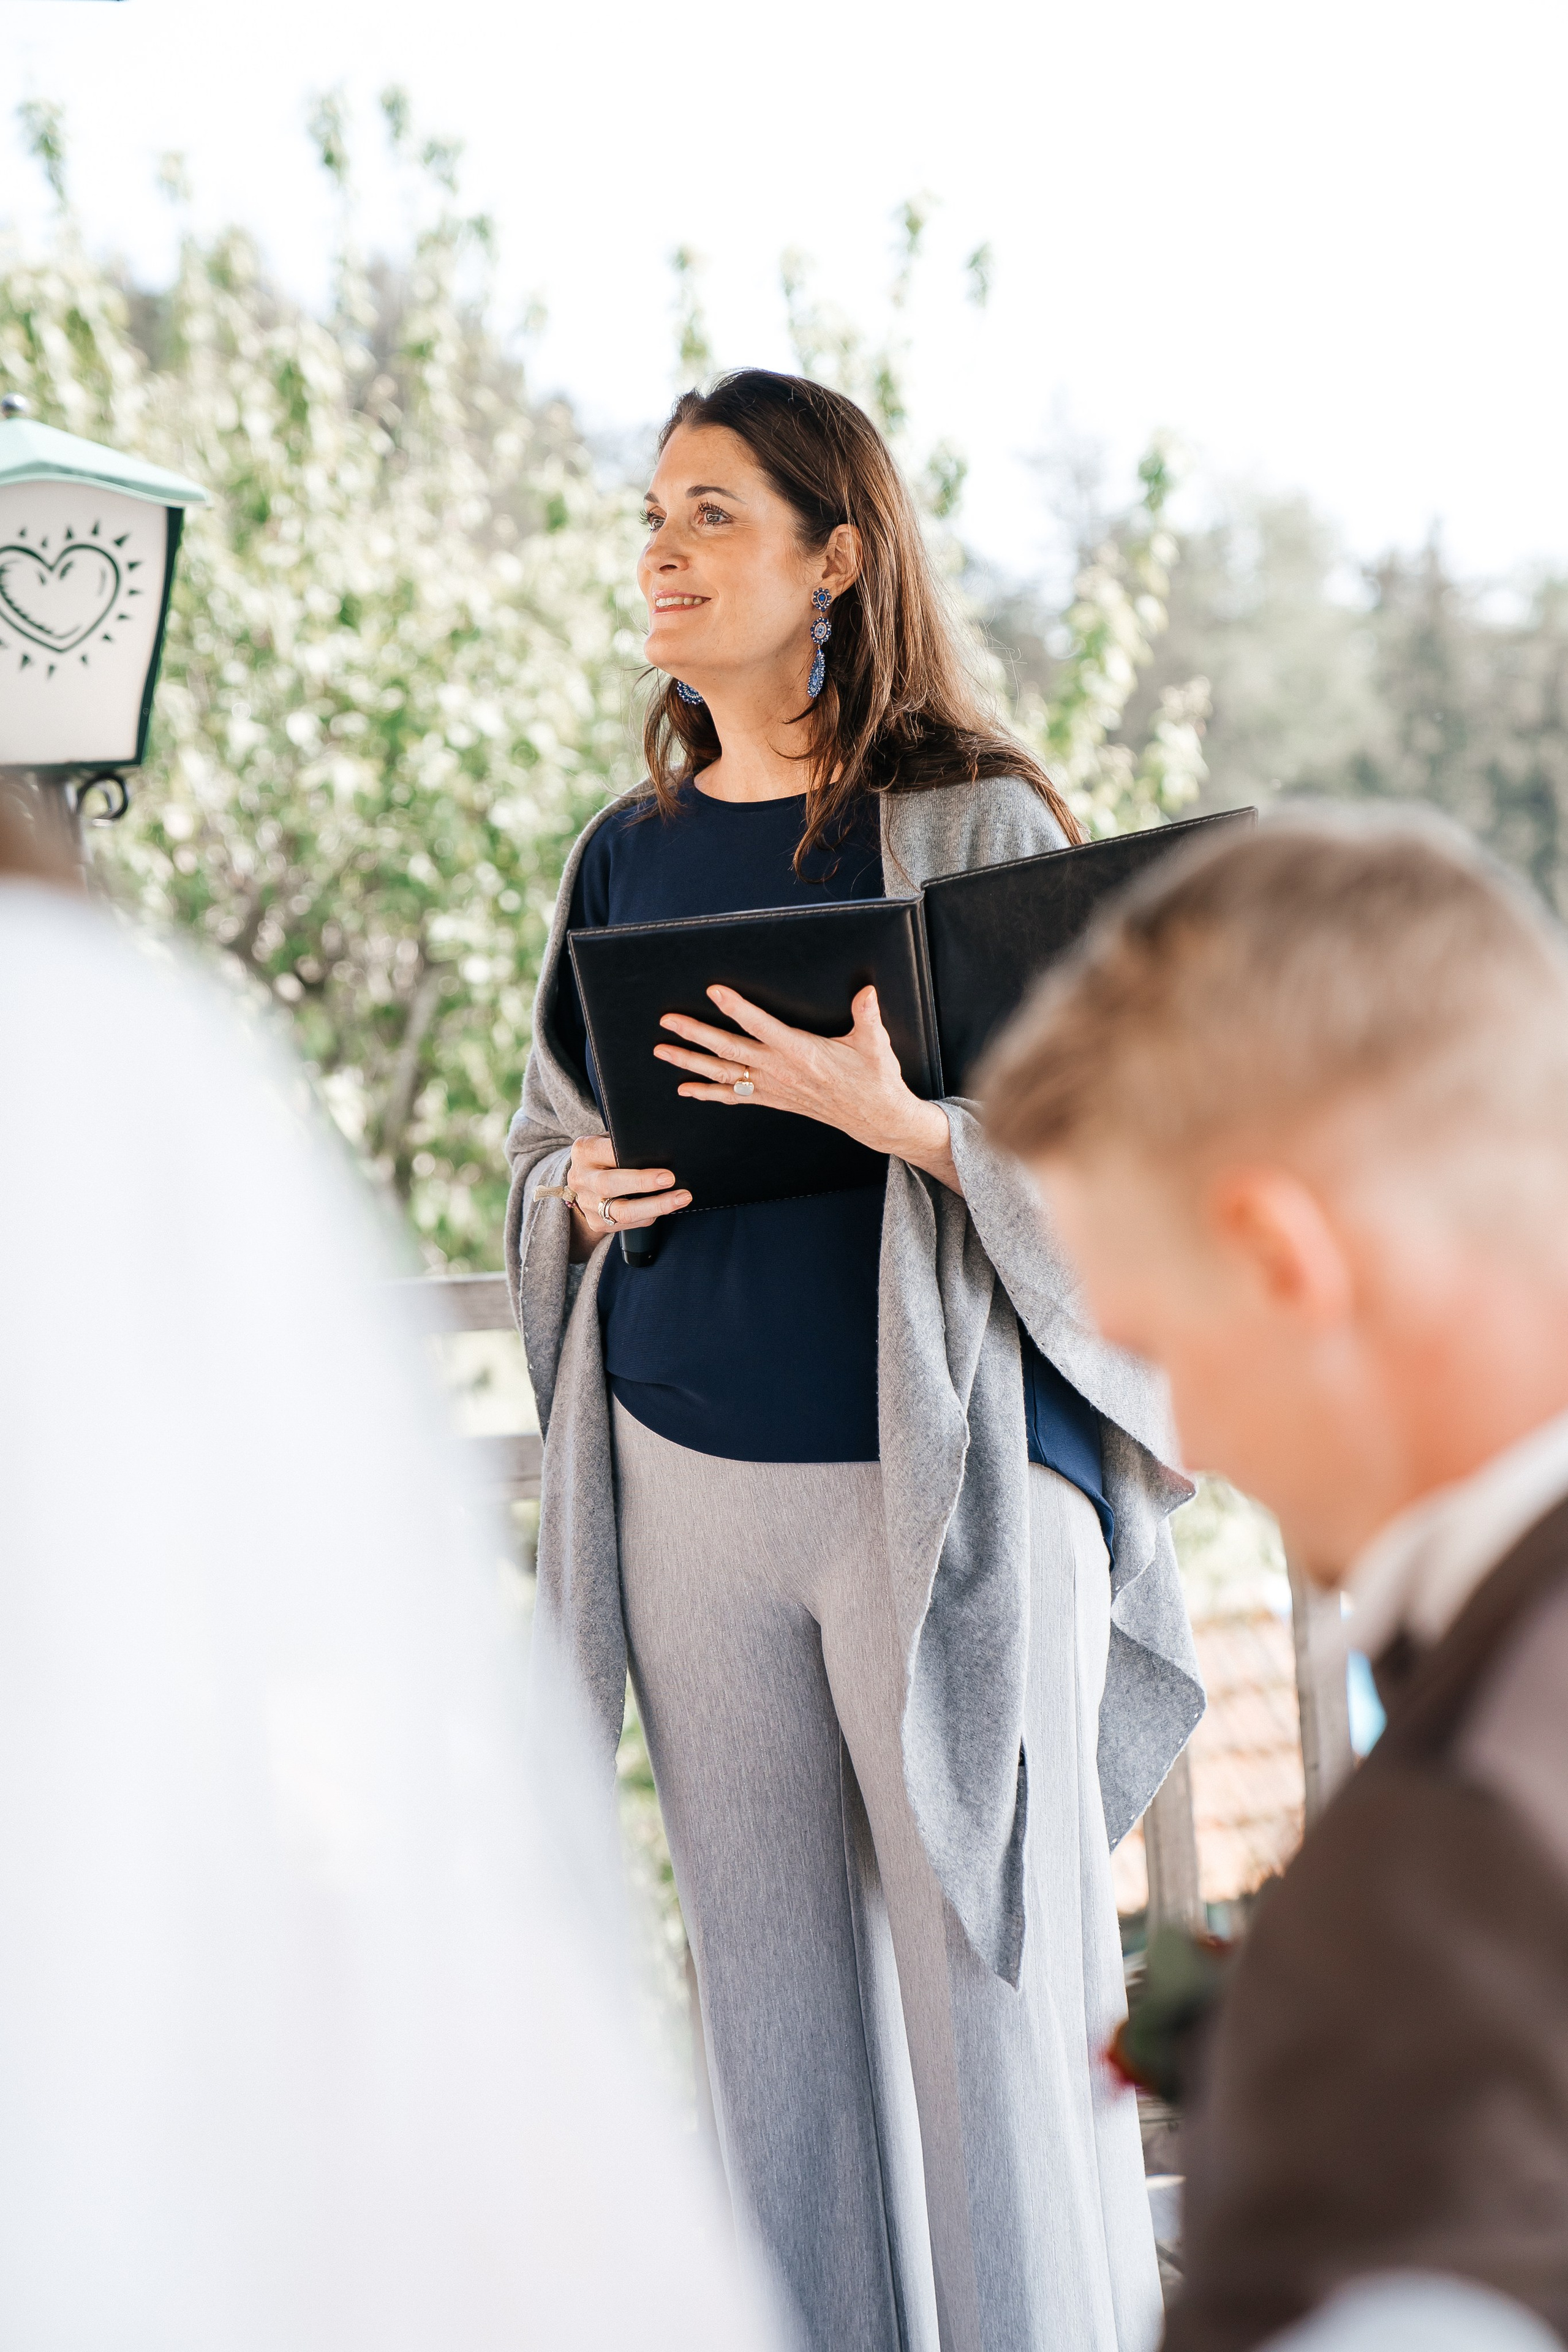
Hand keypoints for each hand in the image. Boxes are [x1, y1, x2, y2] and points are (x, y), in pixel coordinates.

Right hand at [554, 1135, 690, 1262]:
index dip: (629, 1156)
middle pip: (610, 1184)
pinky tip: (667, 1207)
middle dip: (642, 1182)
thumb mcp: (608, 1142)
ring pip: (622, 1211)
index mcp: (585, 1152)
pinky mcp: (597, 1223)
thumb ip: (625, 1145)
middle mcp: (582, 1179)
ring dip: (655, 1206)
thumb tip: (659, 1148)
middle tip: (670, 1179)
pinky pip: (629, 1223)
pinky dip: (650, 1215)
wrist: (584, 1183)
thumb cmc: (605, 1157)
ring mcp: (588, 1204)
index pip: (606, 1151)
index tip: (652, 1156)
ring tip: (680, 1198)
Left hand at [654, 984, 959, 1192]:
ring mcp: (774, 1088)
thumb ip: (867, 1015)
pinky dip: (708, 1092)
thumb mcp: (875, 1044)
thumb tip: (867, 991)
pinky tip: (686, 1089)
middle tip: (668, 1021)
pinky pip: (734, 1097)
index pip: (762, 1026)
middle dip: (696, 1034)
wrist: (875, 1118)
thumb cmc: (875, 1078)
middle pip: (729, 1050)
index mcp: (801, 1052)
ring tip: (663, 1051)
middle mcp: (780, 1071)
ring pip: (724, 1074)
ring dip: (691, 1063)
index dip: (737, 1008)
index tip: (714, 991)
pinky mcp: (774, 1100)